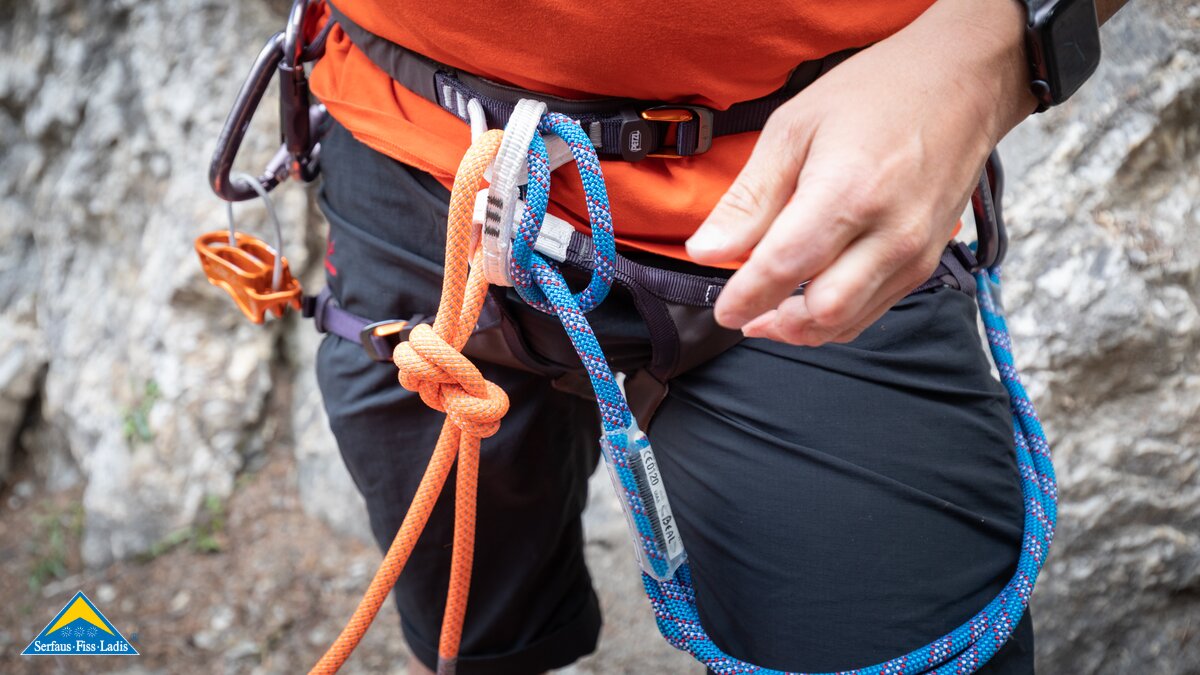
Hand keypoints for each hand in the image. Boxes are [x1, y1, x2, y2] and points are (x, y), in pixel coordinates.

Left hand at [687, 0, 1036, 345]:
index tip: (722, 309)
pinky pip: (874, 310)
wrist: (962, 81)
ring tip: (770, 314)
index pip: (784, 267)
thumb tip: (705, 252)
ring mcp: (914, 252)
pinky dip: (836, 317)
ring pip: (849, 321)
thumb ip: (749, 199)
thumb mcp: (793, 130)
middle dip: (776, 322)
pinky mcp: (926, 262)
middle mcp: (889, 232)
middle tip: (745, 312)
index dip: (745, 297)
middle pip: (822, 311)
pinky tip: (809, 298)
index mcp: (847, 191)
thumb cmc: (874, 95)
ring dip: (803, 328)